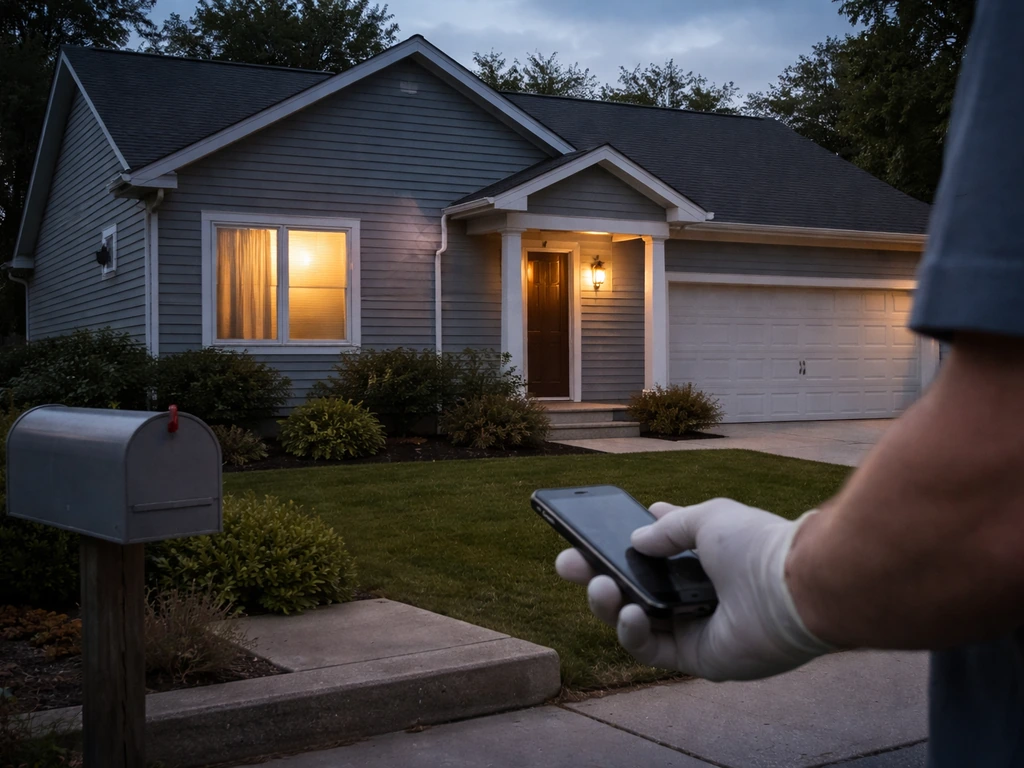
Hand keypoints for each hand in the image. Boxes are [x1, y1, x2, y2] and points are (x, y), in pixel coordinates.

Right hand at [555, 498, 833, 680]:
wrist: (791, 589)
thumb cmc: (755, 545)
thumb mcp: (708, 517)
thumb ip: (670, 527)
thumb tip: (637, 537)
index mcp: (702, 556)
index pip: (655, 550)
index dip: (623, 540)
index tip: (593, 530)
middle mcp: (696, 591)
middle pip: (634, 587)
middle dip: (596, 574)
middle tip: (567, 563)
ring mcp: (694, 625)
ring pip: (633, 619)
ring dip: (607, 603)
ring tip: (599, 587)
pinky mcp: (696, 657)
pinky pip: (650, 649)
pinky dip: (631, 632)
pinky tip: (628, 613)